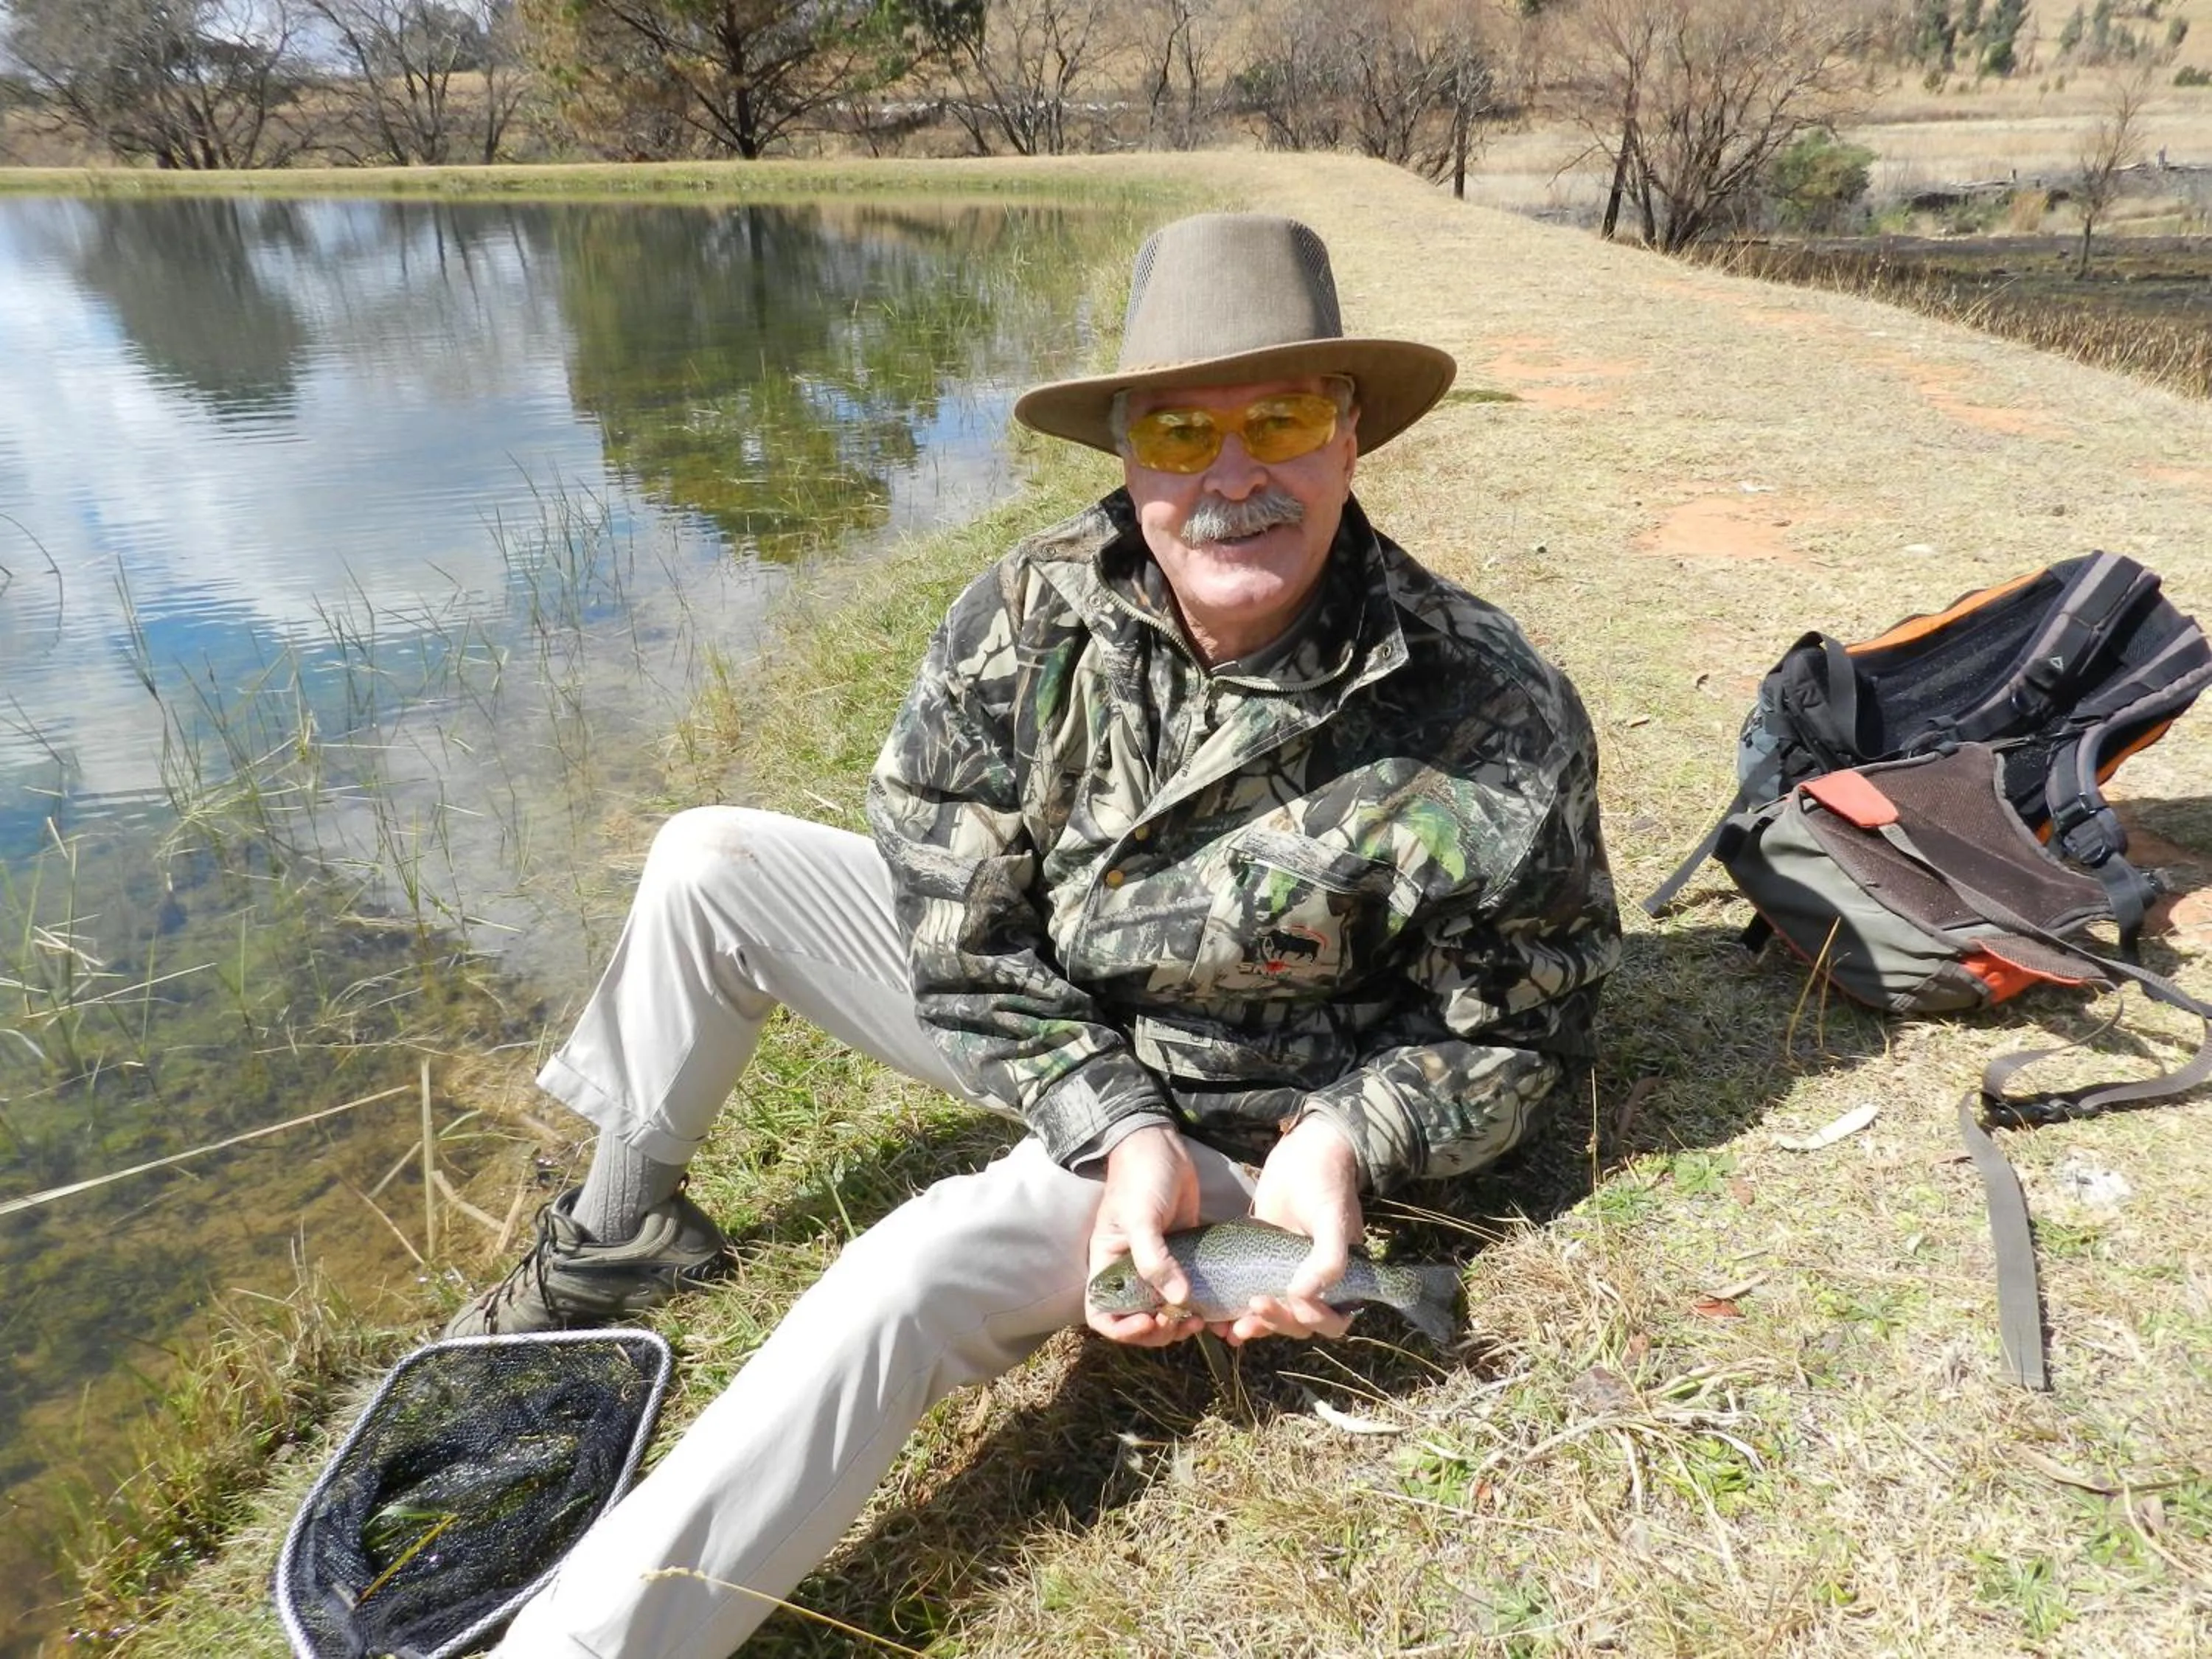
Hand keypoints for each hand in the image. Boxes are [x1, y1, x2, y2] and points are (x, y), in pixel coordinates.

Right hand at [1085, 1124, 1204, 1346]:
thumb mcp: (1141, 1218)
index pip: (1103, 1313)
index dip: (1123, 1328)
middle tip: (1185, 1323)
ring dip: (1182, 1324)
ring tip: (1203, 1320)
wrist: (1161, 1146)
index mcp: (1109, 1265)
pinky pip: (1189, 1291)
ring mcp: (1158, 1266)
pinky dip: (1202, 1306)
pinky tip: (1220, 1311)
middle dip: (1161, 1331)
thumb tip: (1178, 1299)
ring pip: (1166, 1311)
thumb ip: (1154, 1258)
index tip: (1151, 1321)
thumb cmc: (1140, 1178)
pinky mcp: (1183, 1258)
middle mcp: (1130, 1272)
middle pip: (1138, 1320)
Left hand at [1213, 1114, 1361, 1344]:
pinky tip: (1223, 1320)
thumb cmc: (1326, 1183)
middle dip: (1278, 1322)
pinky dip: (1240, 1311)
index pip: (1331, 1320)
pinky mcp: (1263, 1263)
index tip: (1292, 1300)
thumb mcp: (1333, 1220)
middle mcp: (1318, 1283)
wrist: (1306, 1151)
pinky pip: (1254, 1295)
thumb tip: (1303, 1297)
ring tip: (1232, 1327)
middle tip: (1254, 1307)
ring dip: (1257, 1324)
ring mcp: (1289, 1274)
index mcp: (1344, 1279)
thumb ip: (1329, 1259)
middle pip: (1300, 1323)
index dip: (1312, 1319)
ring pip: (1276, 1314)